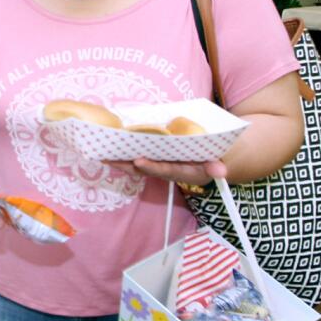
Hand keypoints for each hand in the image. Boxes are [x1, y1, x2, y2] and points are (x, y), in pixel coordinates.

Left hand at [106, 157, 227, 184]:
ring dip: (118, 160)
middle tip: (107, 158)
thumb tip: (220, 171)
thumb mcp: (214, 164)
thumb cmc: (209, 161)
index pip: (162, 170)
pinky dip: (122, 153)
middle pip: (141, 168)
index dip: (151, 166)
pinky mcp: (152, 159)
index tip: (139, 161)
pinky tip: (108, 148)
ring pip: (134, 164)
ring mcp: (156, 165)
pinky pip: (134, 157)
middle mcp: (164, 170)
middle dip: (124, 164)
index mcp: (178, 172)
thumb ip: (215, 167)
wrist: (207, 165)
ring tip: (100, 154)